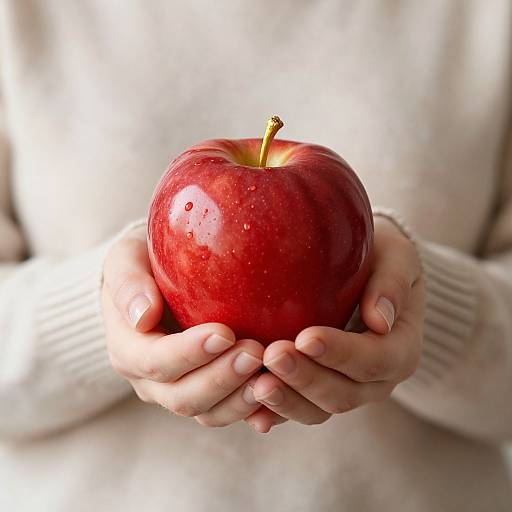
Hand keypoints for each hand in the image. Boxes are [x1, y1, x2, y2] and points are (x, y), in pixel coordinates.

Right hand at [102, 226, 264, 425]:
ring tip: (270, 374)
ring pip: (209, 412)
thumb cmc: (142, 265)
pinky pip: (230, 411)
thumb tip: (142, 316)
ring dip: (241, 398)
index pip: (155, 362)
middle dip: (221, 378)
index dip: (189, 353)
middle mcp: (151, 381)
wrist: (155, 283)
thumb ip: (127, 283)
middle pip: (183, 396)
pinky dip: (254, 408)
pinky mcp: (208, 393)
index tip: (224, 333)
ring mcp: (180, 390)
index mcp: (128, 350)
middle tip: (256, 352)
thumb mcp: (126, 259)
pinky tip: (277, 392)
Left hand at [245, 216, 424, 431]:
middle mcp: (375, 380)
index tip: (306, 337)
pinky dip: (274, 414)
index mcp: (400, 350)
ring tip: (255, 384)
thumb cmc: (380, 260)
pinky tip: (250, 411)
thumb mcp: (397, 257)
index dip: (340, 354)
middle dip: (306, 378)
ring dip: (287, 400)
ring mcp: (345, 390)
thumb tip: (380, 319)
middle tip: (272, 354)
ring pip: (317, 410)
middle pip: (343, 393)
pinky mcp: (316, 393)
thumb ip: (393, 282)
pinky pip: (296, 411)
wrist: (367, 277)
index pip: (374, 360)